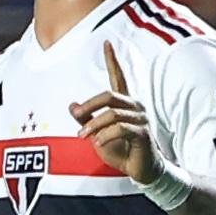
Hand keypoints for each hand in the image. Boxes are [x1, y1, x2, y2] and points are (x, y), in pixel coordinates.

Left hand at [70, 41, 157, 184]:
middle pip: (109, 96)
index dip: (112, 60)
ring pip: (112, 114)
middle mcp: (135, 106)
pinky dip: (106, 136)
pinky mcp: (143, 133)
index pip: (118, 77)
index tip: (106, 43)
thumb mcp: (97, 135)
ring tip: (83, 137)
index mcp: (124, 104)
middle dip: (89, 106)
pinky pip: (120, 128)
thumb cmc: (121, 151)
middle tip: (76, 118)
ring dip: (94, 125)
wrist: (140, 171)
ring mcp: (141, 119)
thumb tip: (72, 105)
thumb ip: (86, 120)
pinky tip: (99, 144)